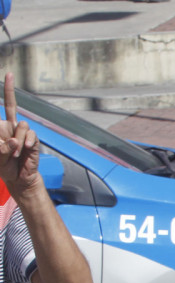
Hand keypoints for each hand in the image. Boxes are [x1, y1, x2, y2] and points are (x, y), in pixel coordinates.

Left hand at [0, 72, 41, 194]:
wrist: (19, 178)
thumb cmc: (4, 165)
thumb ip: (1, 148)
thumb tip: (14, 140)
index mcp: (0, 127)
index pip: (4, 106)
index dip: (8, 90)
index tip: (10, 74)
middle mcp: (11, 125)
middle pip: (10, 112)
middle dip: (8, 111)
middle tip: (8, 123)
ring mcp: (23, 132)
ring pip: (21, 126)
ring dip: (16, 142)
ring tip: (14, 154)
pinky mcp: (33, 139)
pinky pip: (31, 135)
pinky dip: (26, 143)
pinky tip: (24, 150)